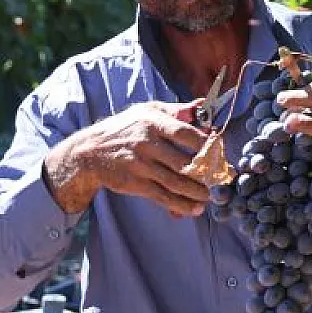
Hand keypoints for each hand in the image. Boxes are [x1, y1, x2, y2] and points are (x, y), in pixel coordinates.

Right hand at [44, 101, 211, 218]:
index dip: (207, 144)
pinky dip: (181, 205)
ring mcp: (140, 165)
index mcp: (153, 122)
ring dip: (198, 193)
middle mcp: (147, 144)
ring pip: (176, 182)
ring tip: (212, 196)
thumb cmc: (124, 127)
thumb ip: (176, 109)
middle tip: (223, 179)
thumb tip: (203, 103)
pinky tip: (195, 209)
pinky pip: (162, 197)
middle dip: (208, 173)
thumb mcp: (146, 110)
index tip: (221, 152)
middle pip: (185, 162)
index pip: (186, 134)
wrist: (88, 152)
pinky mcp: (135, 184)